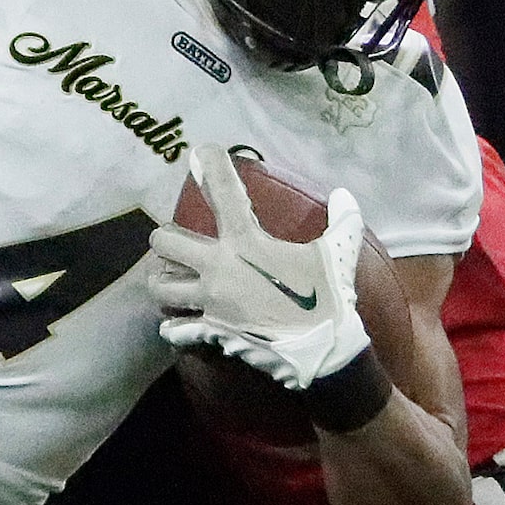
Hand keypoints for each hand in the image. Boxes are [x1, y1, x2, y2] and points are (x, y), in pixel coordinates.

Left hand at [151, 144, 369, 390]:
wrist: (322, 352)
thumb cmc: (328, 298)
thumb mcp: (339, 253)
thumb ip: (343, 220)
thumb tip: (345, 195)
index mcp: (246, 242)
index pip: (222, 192)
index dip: (210, 165)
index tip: (201, 151)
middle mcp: (218, 268)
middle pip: (163, 242)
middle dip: (166, 239)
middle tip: (179, 243)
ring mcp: (208, 302)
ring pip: (159, 286)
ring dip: (163, 280)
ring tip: (173, 278)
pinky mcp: (208, 332)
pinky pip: (174, 327)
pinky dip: (175, 325)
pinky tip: (179, 321)